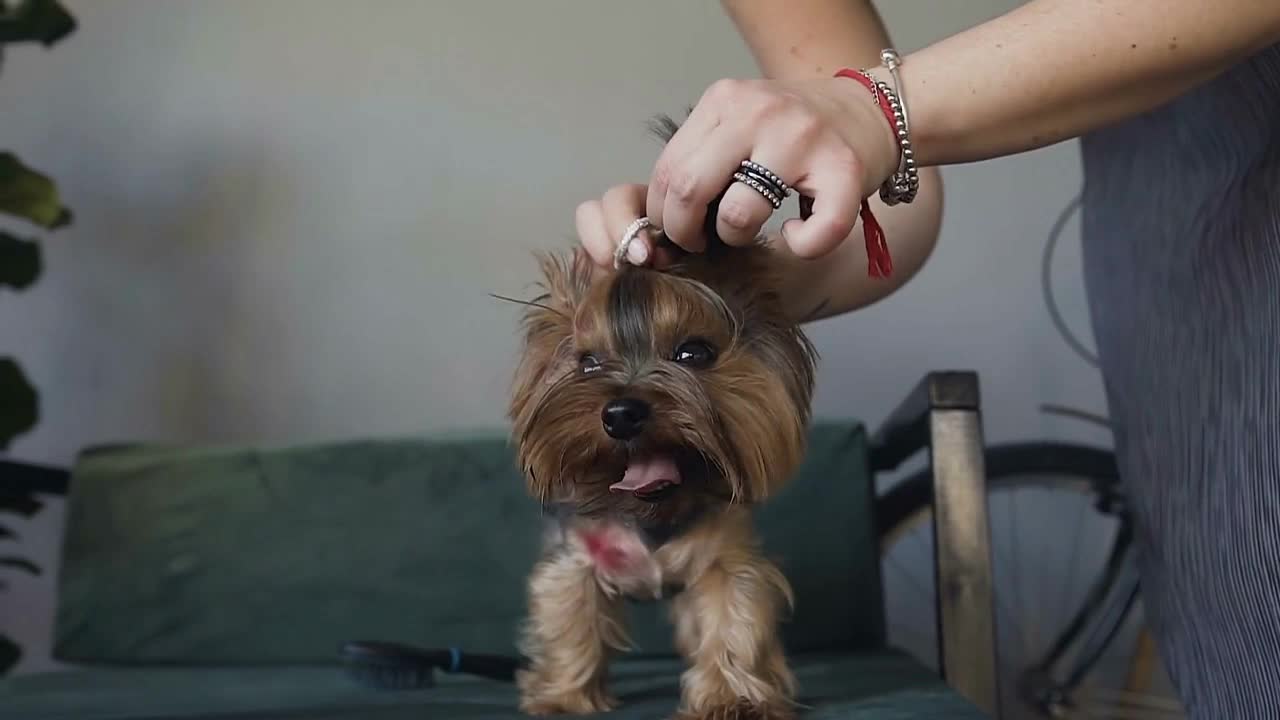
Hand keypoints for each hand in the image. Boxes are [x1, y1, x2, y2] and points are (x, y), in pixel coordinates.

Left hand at [577, 75, 900, 268]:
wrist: (871, 110)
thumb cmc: (796, 131)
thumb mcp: (740, 123)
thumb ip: (702, 156)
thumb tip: (657, 218)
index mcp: (725, 101)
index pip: (666, 169)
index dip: (661, 214)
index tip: (673, 230)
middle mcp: (759, 113)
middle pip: (687, 190)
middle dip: (685, 233)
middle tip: (700, 243)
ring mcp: (802, 140)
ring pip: (739, 214)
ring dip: (737, 237)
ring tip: (749, 230)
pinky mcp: (844, 171)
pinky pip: (812, 233)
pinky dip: (801, 247)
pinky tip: (796, 236)